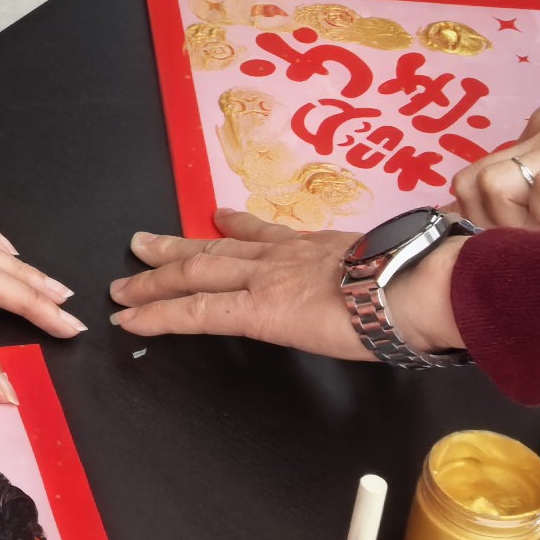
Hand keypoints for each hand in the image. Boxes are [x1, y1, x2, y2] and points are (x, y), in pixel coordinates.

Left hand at [110, 210, 461, 362]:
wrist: (412, 287)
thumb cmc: (415, 286)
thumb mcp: (393, 267)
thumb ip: (378, 276)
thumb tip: (393, 290)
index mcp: (318, 249)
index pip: (267, 237)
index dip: (237, 229)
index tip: (217, 222)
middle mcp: (284, 256)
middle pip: (218, 249)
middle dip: (177, 248)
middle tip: (142, 244)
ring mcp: (265, 278)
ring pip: (196, 273)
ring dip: (156, 278)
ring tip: (123, 282)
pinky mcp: (254, 309)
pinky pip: (196, 311)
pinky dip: (160, 313)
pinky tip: (131, 317)